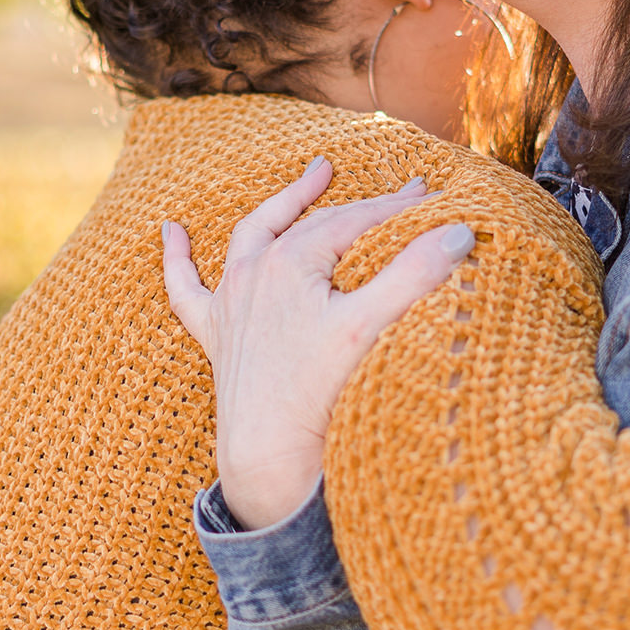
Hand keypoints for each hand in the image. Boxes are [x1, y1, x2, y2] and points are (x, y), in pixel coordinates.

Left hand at [162, 155, 475, 529]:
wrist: (268, 453)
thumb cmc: (317, 391)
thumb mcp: (370, 325)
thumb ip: (413, 274)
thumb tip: (458, 231)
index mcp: (291, 261)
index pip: (355, 220)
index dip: (398, 207)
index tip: (433, 198)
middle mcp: (254, 271)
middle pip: (316, 223)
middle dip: (362, 204)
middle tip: (403, 191)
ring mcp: (231, 301)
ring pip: (253, 233)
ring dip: (284, 202)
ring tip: (314, 177)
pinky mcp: (216, 334)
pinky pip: (186, 288)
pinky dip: (178, 259)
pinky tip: (171, 232)